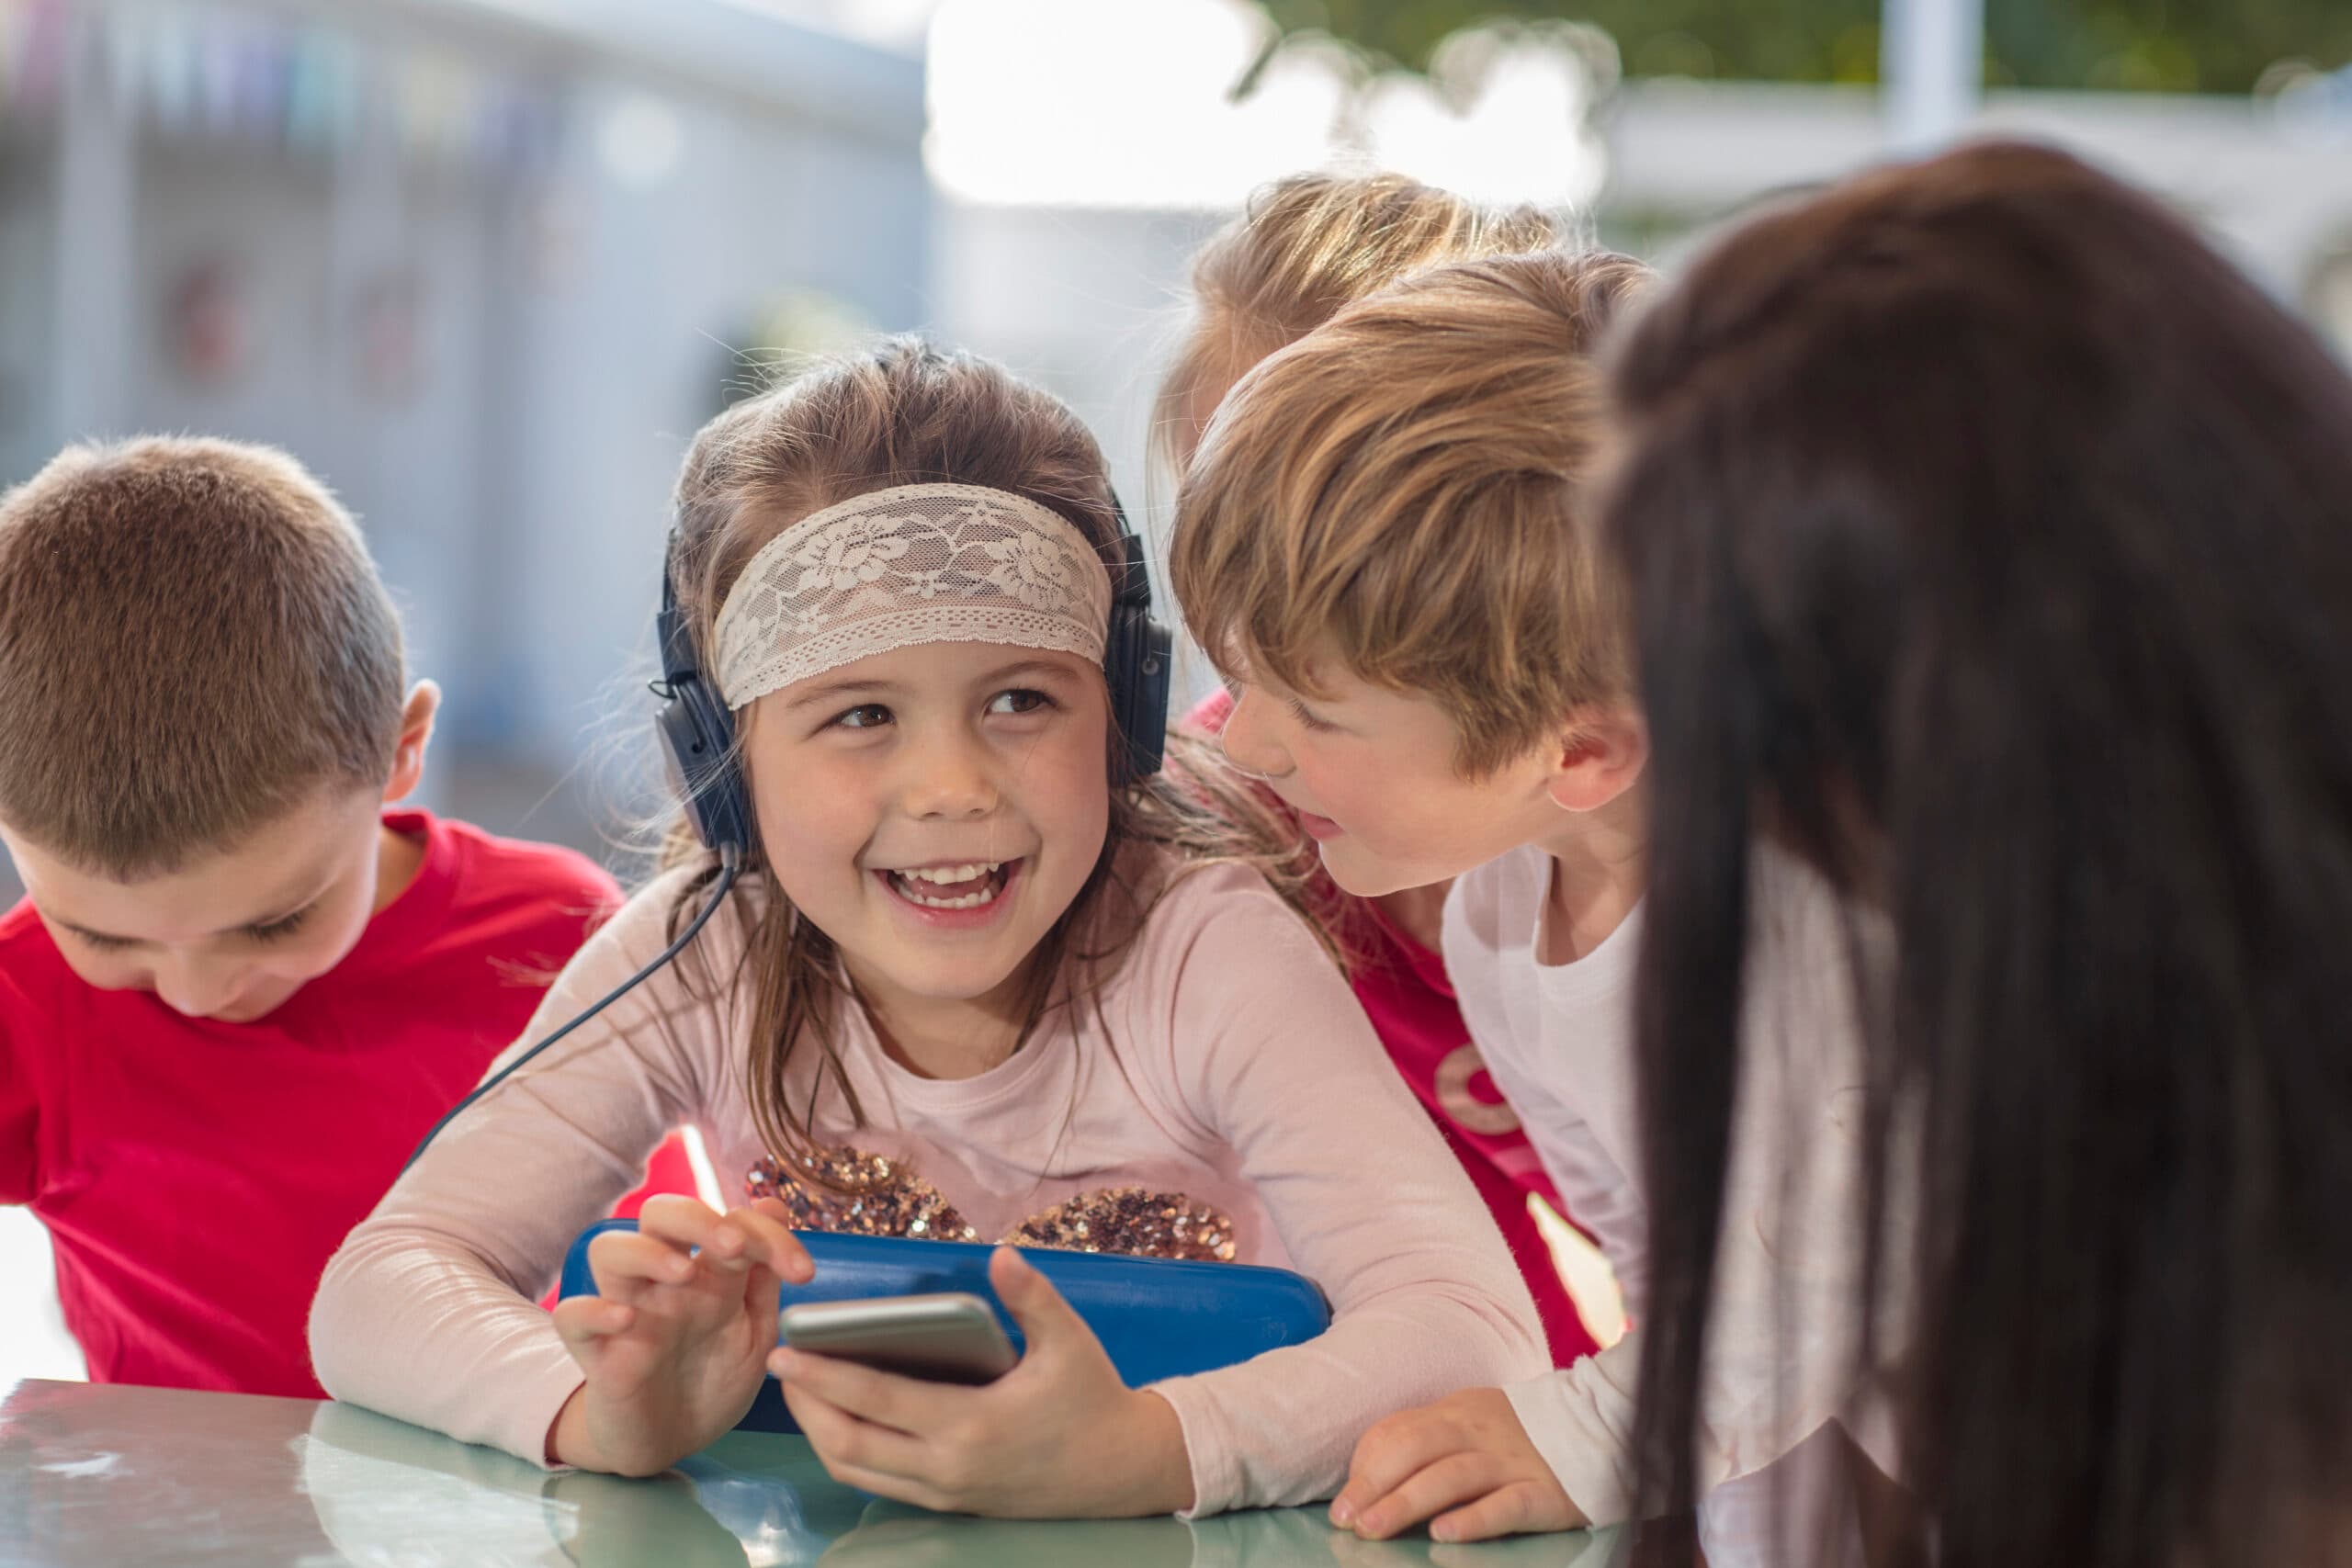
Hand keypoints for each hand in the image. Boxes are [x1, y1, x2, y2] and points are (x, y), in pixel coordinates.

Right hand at [547, 1194, 813, 1475]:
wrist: (671, 1444)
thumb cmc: (712, 1382)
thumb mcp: (755, 1334)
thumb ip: (763, 1279)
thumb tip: (772, 1205)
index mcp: (709, 1274)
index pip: (731, 1222)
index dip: (769, 1234)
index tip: (804, 1273)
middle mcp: (664, 1282)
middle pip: (659, 1212)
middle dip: (697, 1218)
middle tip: (734, 1249)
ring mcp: (626, 1311)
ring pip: (609, 1249)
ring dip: (647, 1251)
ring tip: (683, 1274)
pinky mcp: (595, 1353)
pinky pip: (573, 1315)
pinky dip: (593, 1310)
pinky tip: (625, 1320)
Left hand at [771, 1246, 1193, 1517]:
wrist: (1122, 1470)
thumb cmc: (1093, 1399)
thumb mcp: (1069, 1341)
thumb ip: (1032, 1297)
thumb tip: (1002, 1255)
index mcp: (971, 1424)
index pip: (875, 1400)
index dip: (823, 1376)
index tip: (785, 1351)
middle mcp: (948, 1467)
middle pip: (849, 1444)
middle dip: (805, 1407)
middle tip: (779, 1367)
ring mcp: (945, 1493)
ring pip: (857, 1472)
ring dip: (820, 1434)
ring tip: (800, 1393)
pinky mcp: (949, 1504)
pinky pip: (879, 1484)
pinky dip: (848, 1455)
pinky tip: (840, 1422)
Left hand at [1330, 1387, 1586, 1542]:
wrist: (1602, 1426)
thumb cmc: (1519, 1435)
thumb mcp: (1469, 1424)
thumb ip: (1425, 1440)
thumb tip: (1366, 1475)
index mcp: (1455, 1412)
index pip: (1398, 1431)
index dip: (1366, 1465)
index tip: (1344, 1502)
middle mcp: (1479, 1432)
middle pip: (1417, 1449)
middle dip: (1375, 1484)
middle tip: (1346, 1520)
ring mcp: (1512, 1461)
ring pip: (1452, 1476)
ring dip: (1407, 1502)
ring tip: (1374, 1528)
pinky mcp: (1545, 1493)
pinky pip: (1506, 1504)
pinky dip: (1474, 1519)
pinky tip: (1445, 1533)